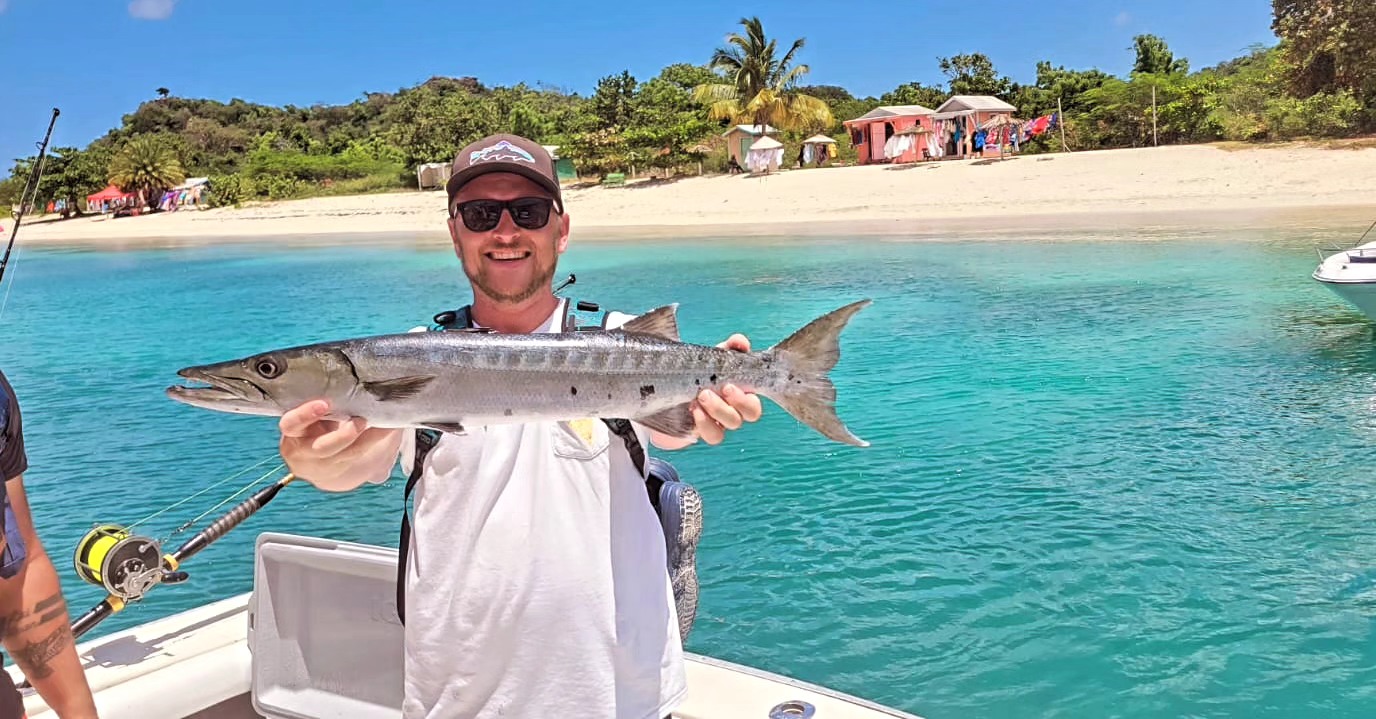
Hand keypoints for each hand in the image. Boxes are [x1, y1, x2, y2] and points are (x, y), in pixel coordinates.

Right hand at [278, 400, 401, 489]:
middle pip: (322, 448)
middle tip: (361, 421)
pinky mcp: (339, 471)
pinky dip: (375, 442)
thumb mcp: (309, 413)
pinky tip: (388, 430)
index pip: (291, 423)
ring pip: (346, 455)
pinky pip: (359, 457)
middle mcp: (303, 452)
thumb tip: (342, 371)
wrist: (314, 459)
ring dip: (368, 439)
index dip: (305, 415)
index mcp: (292, 431)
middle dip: (342, 436)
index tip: (324, 403)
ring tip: (385, 426)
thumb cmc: (313, 423)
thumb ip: (319, 400)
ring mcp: (322, 465)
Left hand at [688, 334, 763, 444]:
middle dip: (739, 400)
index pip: (757, 396)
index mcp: (742, 391)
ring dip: (719, 410)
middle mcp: (736, 409)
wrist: (666, 389)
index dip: (751, 392)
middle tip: (723, 388)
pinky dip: (706, 424)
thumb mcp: (713, 357)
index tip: (731, 382)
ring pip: (733, 423)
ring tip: (701, 397)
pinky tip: (695, 411)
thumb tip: (740, 341)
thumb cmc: (697, 373)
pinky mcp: (704, 431)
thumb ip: (729, 347)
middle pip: (752, 412)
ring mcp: (721, 422)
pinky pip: (714, 435)